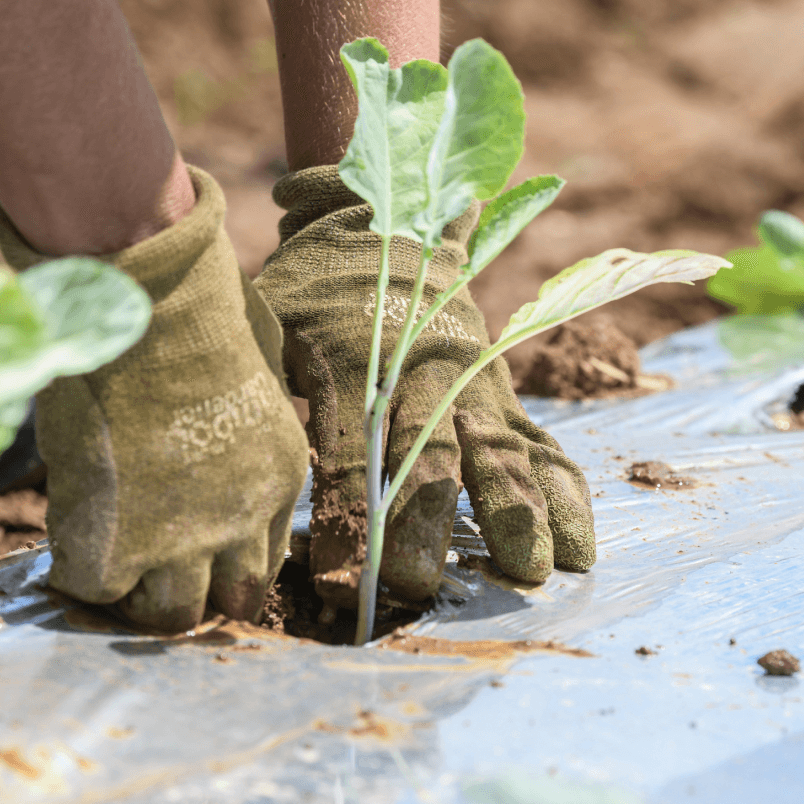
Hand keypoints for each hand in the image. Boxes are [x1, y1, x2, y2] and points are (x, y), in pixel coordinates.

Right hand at [0, 166, 309, 630]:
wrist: (149, 316)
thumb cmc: (193, 323)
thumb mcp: (250, 382)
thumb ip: (237, 432)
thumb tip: (205, 442)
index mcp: (281, 480)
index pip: (265, 560)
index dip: (227, 564)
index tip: (199, 558)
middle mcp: (242, 521)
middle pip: (229, 603)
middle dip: (192, 595)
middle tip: (150, 572)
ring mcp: (182, 542)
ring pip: (168, 615)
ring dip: (136, 593)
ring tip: (107, 554)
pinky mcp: (117, 549)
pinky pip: (96, 589)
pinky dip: (78, 569)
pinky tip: (70, 530)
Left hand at [255, 166, 594, 607]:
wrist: (386, 219)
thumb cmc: (313, 291)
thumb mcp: (272, 323)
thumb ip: (265, 384)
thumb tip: (225, 464)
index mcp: (357, 359)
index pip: (348, 452)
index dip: (342, 516)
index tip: (334, 582)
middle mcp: (425, 373)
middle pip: (428, 456)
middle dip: (422, 523)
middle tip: (416, 584)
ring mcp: (473, 385)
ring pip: (497, 452)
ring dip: (512, 513)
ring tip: (529, 571)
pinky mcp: (503, 398)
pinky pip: (541, 446)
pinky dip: (564, 496)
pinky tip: (578, 550)